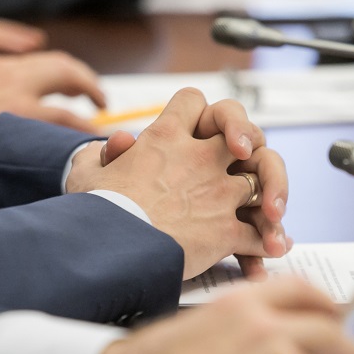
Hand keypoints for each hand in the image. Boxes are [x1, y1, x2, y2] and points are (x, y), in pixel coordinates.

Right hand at [67, 88, 288, 278]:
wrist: (111, 253)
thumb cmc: (95, 214)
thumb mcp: (86, 175)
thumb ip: (100, 155)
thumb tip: (117, 144)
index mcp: (164, 138)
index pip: (193, 101)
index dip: (198, 111)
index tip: (197, 128)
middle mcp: (199, 158)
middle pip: (244, 135)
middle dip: (249, 147)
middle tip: (245, 163)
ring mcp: (217, 193)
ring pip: (258, 183)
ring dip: (264, 199)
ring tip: (267, 217)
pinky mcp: (226, 230)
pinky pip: (257, 233)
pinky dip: (266, 243)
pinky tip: (266, 251)